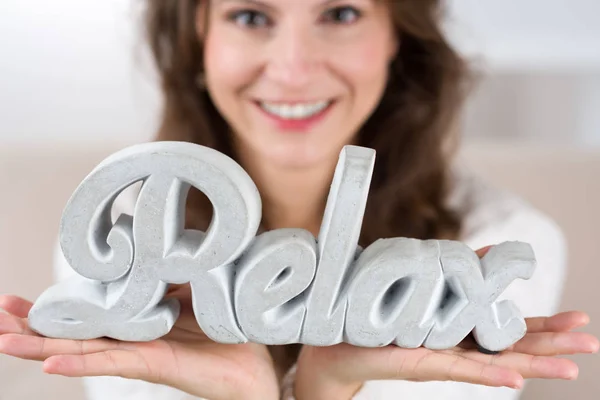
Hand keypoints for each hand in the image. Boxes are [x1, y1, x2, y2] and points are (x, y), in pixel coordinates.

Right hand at [0, 285, 279, 399]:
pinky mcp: (151, 364)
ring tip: (4, 341)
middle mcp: (131, 339)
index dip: (58, 306)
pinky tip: (51, 363)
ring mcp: (137, 354)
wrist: (253, 364)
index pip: (90, 313)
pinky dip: (80, 364)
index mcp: (137, 321)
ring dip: (42, 346)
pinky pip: (111, 363)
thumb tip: (157, 244)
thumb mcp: (196, 288)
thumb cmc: (224, 328)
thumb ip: (173, 271)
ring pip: (82, 350)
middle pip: (75, 332)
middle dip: (35, 326)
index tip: (24, 298)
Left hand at [293, 246, 599, 399]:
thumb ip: (455, 271)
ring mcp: (440, 357)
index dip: (543, 325)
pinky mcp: (419, 362)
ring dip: (533, 363)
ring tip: (572, 367)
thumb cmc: (375, 317)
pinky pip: (458, 367)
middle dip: (551, 343)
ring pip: (493, 361)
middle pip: (510, 346)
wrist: (333, 344)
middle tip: (590, 341)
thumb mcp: (419, 287)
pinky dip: (488, 372)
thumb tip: (487, 250)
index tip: (579, 320)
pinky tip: (516, 378)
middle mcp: (453, 345)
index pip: (507, 328)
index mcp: (456, 329)